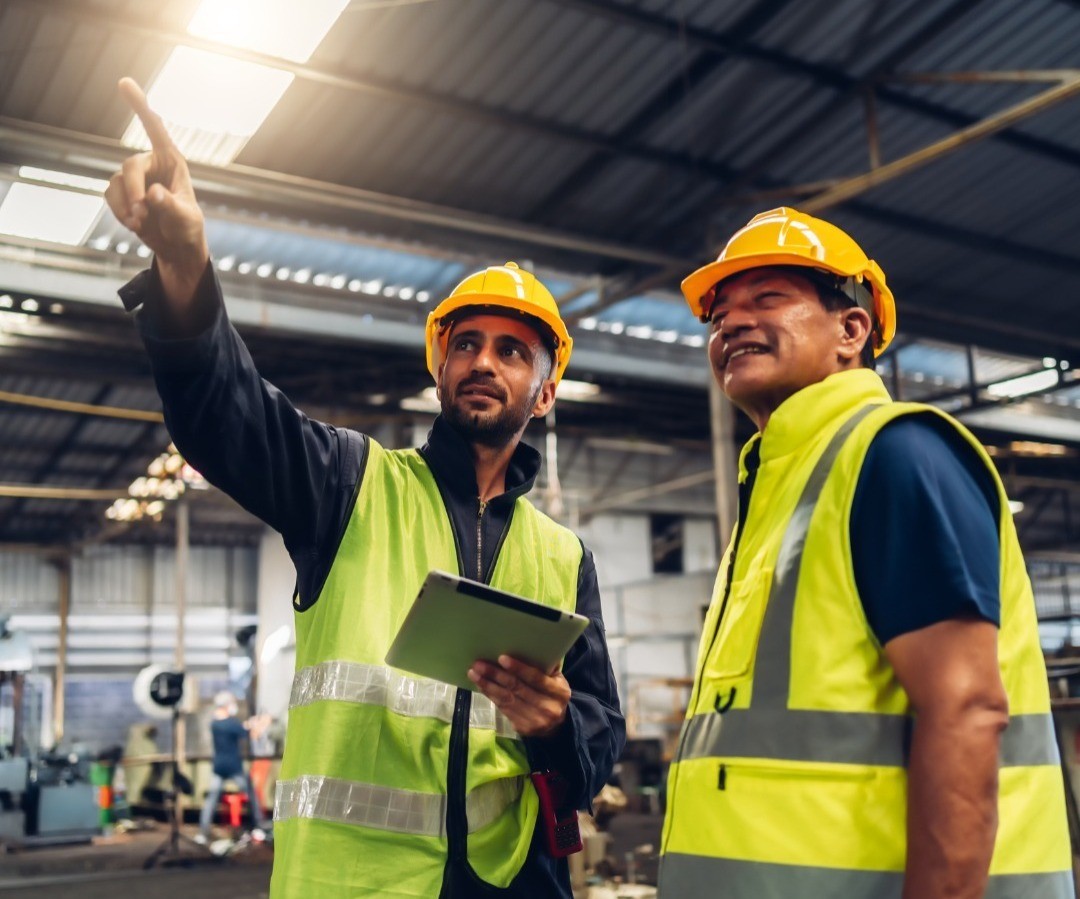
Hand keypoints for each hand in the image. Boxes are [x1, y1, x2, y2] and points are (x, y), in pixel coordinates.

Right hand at [105, 77, 208, 297]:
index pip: (155, 128)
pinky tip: (135, 224)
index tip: (123, 82)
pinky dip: (120, 212)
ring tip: (141, 224)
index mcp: (172, 161)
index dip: (139, 105)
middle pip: (130, 166)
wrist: (177, 247)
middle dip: (132, 190)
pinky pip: (110, 196)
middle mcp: (152, 164)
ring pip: (116, 183)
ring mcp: (134, 178)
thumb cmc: (188, 228)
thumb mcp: (186, 219)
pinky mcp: (122, 192)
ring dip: (126, 206)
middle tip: (141, 214)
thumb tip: (153, 194)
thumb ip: (171, 206)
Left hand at [468, 655, 570, 737]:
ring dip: (488, 686)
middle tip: (479, 664)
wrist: (556, 726)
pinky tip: (481, 686)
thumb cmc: (552, 694)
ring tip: (474, 674)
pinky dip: (490, 696)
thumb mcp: (557, 680)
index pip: (535, 678)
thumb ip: (547, 665)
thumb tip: (531, 645)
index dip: (518, 668)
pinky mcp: (522, 728)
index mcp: (558, 691)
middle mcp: (548, 707)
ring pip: (506, 699)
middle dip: (495, 675)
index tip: (501, 658)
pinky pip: (503, 709)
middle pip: (517, 688)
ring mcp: (534, 720)